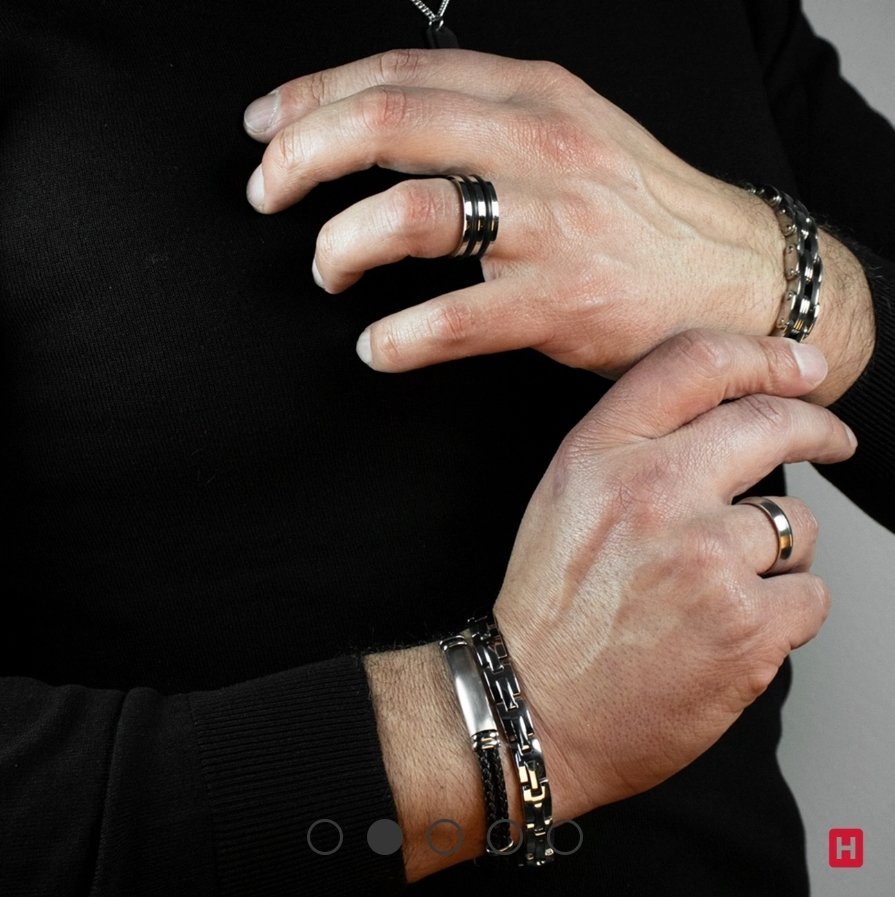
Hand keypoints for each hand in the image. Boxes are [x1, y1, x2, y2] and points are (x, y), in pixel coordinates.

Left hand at [243, 50, 784, 376]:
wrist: (734, 275)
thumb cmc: (642, 211)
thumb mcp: (572, 132)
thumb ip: (488, 119)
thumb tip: (390, 126)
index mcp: (533, 94)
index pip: (398, 74)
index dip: (314, 96)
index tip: (265, 125)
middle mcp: (538, 145)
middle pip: (387, 126)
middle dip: (302, 158)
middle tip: (266, 192)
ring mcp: (551, 224)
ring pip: (410, 214)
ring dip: (341, 246)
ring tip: (326, 272)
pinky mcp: (563, 301)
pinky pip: (456, 318)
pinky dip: (399, 336)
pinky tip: (378, 347)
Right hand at [487, 330, 855, 820]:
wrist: (533, 706)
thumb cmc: (550, 607)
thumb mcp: (567, 497)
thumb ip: (636, 444)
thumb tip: (727, 413)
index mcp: (601, 454)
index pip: (697, 360)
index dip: (764, 355)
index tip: (797, 368)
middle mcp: (653, 491)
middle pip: (773, 424)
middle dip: (817, 430)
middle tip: (831, 440)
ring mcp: (704, 556)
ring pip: (797, 525)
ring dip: (777, 553)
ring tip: (722, 587)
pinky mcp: (746, 625)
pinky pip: (810, 595)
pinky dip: (784, 613)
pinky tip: (731, 629)